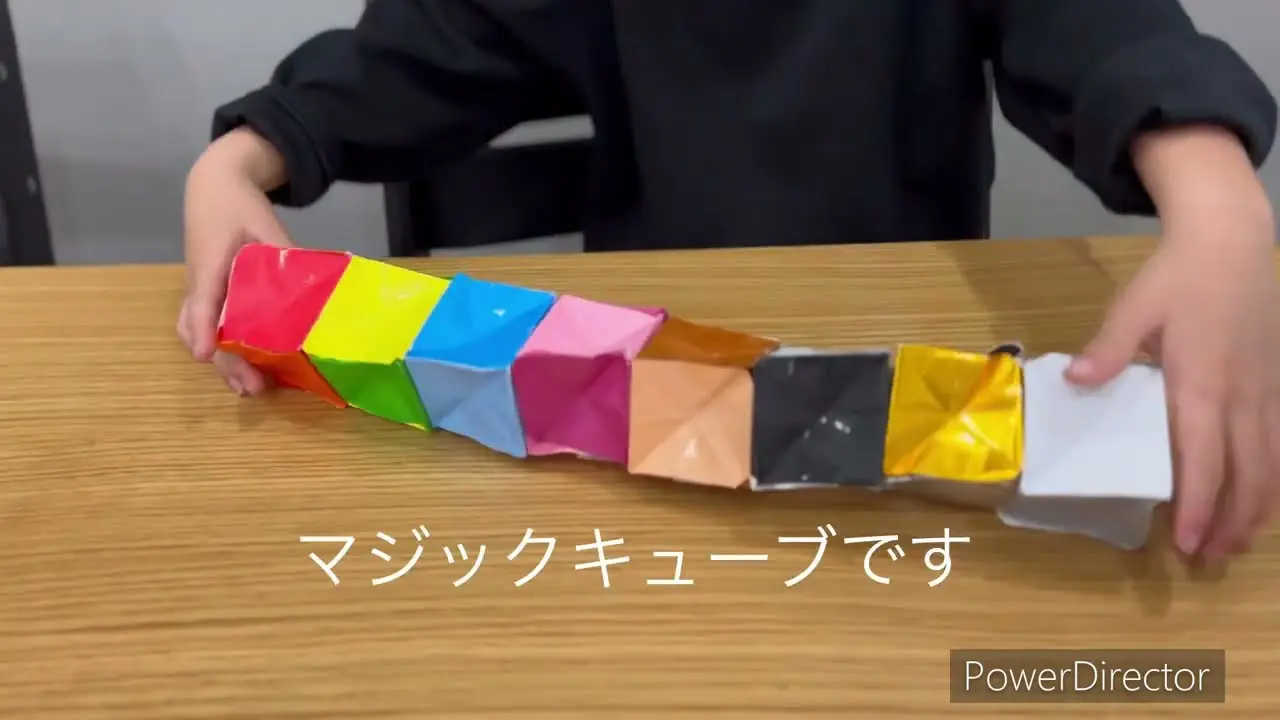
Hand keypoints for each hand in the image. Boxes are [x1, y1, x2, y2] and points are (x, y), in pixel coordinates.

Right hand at [179, 129, 292, 395]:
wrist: (213, 186)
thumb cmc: (239, 205)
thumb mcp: (266, 224)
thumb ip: (286, 254)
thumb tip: (315, 288)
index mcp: (210, 263)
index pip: (202, 301)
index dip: (204, 328)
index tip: (207, 354)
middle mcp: (199, 283)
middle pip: (203, 329)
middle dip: (225, 361)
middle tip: (251, 386)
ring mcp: (200, 291)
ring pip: (199, 332)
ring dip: (221, 361)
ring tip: (249, 387)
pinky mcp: (206, 294)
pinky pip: (204, 326)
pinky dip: (218, 348)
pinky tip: (244, 368)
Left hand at [1066, 207, 1279, 558]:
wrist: (1232, 240)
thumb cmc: (1178, 276)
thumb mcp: (1134, 307)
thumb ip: (1108, 349)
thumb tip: (1075, 382)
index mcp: (1202, 385)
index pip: (1203, 461)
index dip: (1197, 506)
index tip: (1185, 543)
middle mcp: (1243, 397)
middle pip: (1247, 476)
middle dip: (1230, 523)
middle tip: (1208, 558)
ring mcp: (1267, 391)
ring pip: (1272, 464)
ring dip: (1255, 507)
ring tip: (1234, 541)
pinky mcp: (1277, 382)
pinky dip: (1271, 476)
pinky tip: (1260, 493)